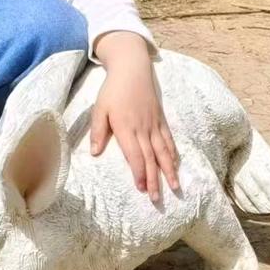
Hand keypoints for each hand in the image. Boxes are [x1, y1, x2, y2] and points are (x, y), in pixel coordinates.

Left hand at [89, 51, 178, 203]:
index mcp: (126, 127)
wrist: (132, 69)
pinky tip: (175, 166)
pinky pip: (168, 140)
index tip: (141, 188)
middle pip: (151, 158)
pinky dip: (173, 154)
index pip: (135, 155)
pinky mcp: (161, 120)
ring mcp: (154, 125)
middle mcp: (143, 129)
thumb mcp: (99, 108)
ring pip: (163, 152)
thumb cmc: (112, 90)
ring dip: (169, 171)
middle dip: (154, 180)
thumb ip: (98, 131)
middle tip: (157, 199)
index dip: (139, 173)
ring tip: (174, 188)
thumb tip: (94, 153)